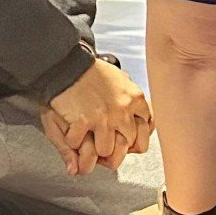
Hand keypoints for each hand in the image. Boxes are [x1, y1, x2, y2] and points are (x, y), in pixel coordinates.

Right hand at [45, 59, 152, 174]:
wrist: (69, 64)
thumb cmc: (93, 72)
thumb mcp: (122, 81)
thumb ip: (133, 100)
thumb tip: (146, 119)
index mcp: (135, 99)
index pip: (145, 131)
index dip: (134, 139)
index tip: (124, 138)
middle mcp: (122, 110)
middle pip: (127, 145)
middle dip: (115, 147)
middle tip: (104, 144)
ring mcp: (103, 117)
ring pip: (105, 150)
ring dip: (94, 149)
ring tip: (86, 141)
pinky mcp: (83, 121)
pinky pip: (79, 144)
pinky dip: (72, 142)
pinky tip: (71, 133)